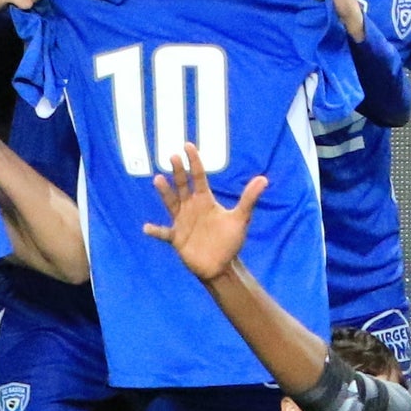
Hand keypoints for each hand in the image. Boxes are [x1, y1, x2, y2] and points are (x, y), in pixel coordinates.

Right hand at [142, 147, 267, 282]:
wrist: (221, 265)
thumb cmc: (230, 241)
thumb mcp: (241, 218)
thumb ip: (249, 199)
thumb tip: (264, 179)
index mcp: (205, 200)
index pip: (198, 177)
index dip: (194, 162)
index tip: (188, 146)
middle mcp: (191, 207)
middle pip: (183, 185)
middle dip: (178, 171)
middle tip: (173, 156)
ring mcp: (182, 222)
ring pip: (171, 203)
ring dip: (165, 192)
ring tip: (158, 179)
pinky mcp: (176, 238)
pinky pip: (164, 233)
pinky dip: (156, 231)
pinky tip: (147, 227)